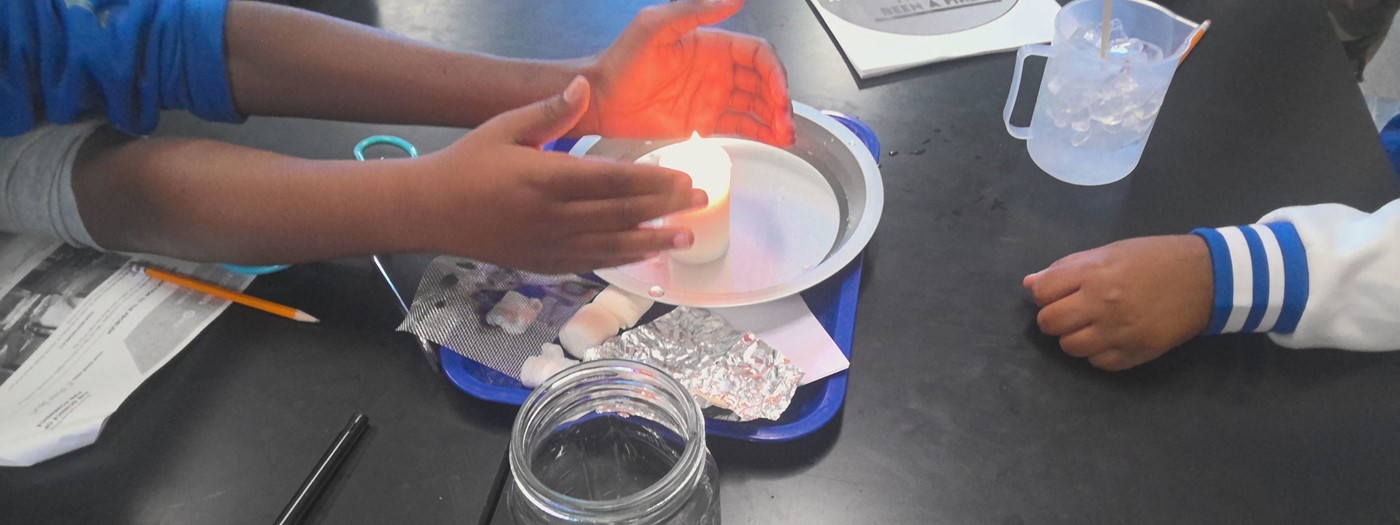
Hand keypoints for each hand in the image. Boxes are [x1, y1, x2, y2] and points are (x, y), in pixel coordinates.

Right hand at [416, 76, 705, 273]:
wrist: (431, 211)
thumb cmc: (469, 163)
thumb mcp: (506, 127)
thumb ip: (550, 111)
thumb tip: (584, 86)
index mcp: (545, 178)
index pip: (611, 181)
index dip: (651, 181)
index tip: (682, 177)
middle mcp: (552, 217)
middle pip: (620, 213)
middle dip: (664, 208)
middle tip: (700, 201)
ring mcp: (549, 245)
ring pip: (612, 244)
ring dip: (653, 240)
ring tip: (687, 236)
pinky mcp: (544, 265)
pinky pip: (592, 262)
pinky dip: (623, 259)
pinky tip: (647, 255)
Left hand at [580, 0, 794, 145]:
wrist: (601, 100)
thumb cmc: (623, 61)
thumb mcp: (655, 27)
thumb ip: (694, 11)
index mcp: (713, 45)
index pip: (757, 55)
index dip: (774, 72)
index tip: (778, 94)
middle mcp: (719, 71)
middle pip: (763, 82)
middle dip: (780, 100)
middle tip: (785, 122)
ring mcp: (714, 98)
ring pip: (757, 106)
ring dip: (775, 119)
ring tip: (785, 137)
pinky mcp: (705, 123)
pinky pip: (740, 126)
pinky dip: (760, 133)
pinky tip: (774, 141)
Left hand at [1024, 235, 1214, 370]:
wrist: (1206, 277)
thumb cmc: (1154, 258)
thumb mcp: (1109, 252)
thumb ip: (1067, 268)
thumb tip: (1030, 283)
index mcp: (1093, 272)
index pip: (1042, 293)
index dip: (1046, 294)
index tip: (1058, 293)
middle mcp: (1102, 303)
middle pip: (1050, 323)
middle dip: (1054, 319)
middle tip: (1072, 313)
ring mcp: (1119, 331)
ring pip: (1070, 347)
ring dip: (1074, 337)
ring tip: (1092, 325)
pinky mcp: (1136, 352)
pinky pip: (1098, 363)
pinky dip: (1098, 353)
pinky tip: (1111, 338)